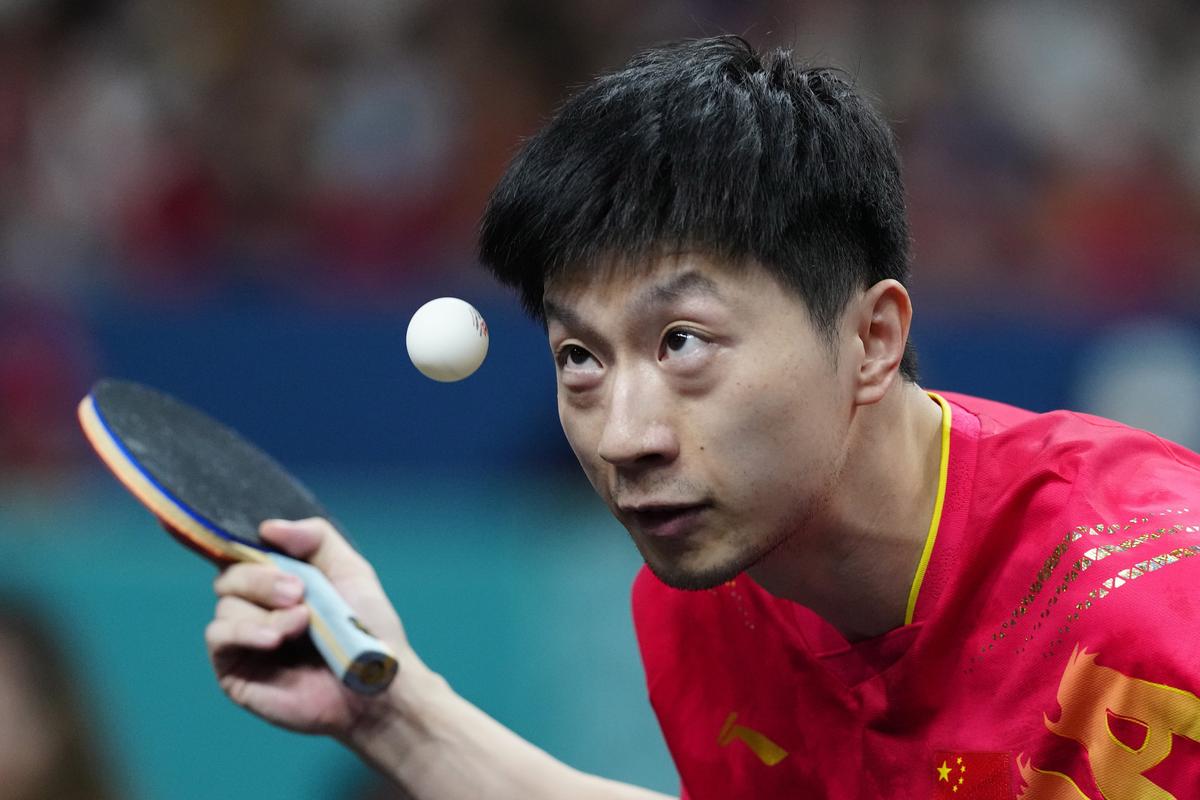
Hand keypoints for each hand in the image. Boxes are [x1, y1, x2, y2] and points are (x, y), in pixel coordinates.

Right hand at [205, 518, 409, 736]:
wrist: (376, 684)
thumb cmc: (368, 630)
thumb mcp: (350, 571)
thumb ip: (316, 539)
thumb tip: (266, 528)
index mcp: (280, 581)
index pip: (244, 551)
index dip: (245, 544)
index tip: (266, 545)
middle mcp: (257, 606)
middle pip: (231, 573)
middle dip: (263, 578)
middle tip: (299, 591)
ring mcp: (244, 638)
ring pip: (225, 602)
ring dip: (266, 608)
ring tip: (303, 623)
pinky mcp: (234, 670)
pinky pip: (219, 636)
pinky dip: (245, 630)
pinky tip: (275, 639)